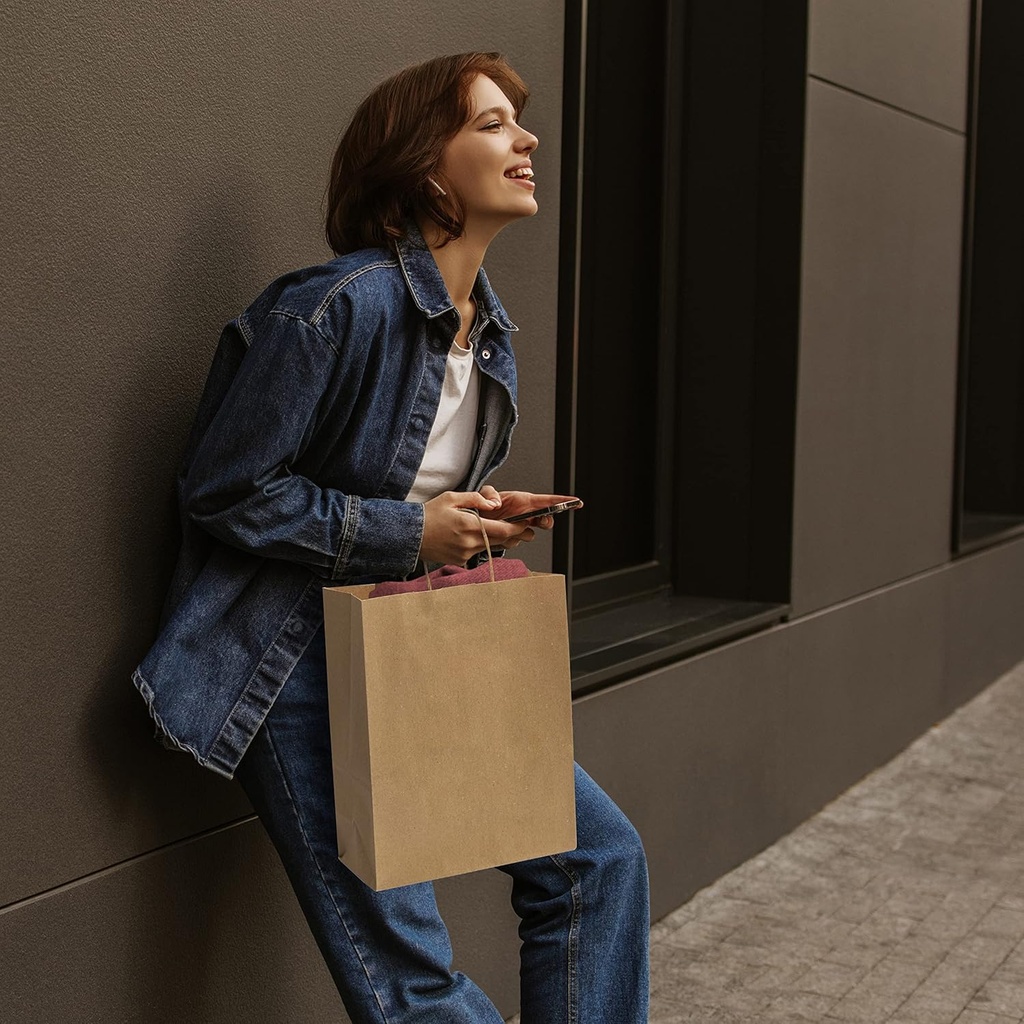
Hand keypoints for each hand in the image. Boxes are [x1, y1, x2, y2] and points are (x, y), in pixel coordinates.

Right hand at [419, 490, 538, 564]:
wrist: (410, 534)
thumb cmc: (429, 514)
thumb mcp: (452, 498)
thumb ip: (476, 498)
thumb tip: (495, 503)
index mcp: (469, 525)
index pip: (503, 530)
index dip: (518, 527)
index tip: (526, 523)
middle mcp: (469, 543)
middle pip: (500, 540)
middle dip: (512, 534)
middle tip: (523, 529)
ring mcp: (465, 554)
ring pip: (489, 546)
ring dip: (495, 538)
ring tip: (495, 529)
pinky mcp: (460, 561)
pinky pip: (477, 552)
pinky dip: (479, 544)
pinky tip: (470, 536)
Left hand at [477, 488, 582, 531]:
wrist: (477, 520)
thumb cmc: (485, 505)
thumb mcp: (485, 493)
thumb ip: (489, 493)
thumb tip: (496, 503)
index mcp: (525, 501)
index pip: (549, 501)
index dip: (564, 501)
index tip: (577, 502)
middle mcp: (527, 515)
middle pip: (546, 521)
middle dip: (546, 521)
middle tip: (541, 520)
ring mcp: (521, 527)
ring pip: (530, 534)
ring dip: (520, 532)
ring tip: (507, 526)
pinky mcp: (513, 538)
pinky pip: (515, 542)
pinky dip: (507, 539)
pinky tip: (499, 533)